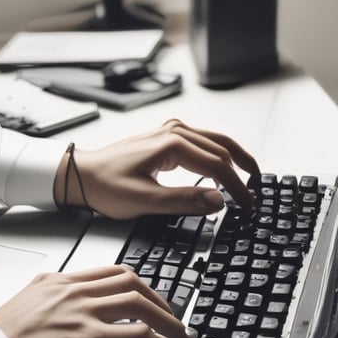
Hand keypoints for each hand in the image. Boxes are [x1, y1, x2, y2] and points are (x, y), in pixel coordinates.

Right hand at [0, 265, 188, 337]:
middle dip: (160, 301)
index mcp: (58, 282)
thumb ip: (53, 307)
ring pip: (140, 304)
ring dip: (168, 322)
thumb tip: (75, 324)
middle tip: (172, 320)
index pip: (111, 273)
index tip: (151, 300)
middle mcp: (72, 290)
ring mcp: (81, 311)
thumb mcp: (27, 309)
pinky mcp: (87, 337)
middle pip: (132, 283)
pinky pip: (138, 335)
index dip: (139, 287)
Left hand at [54, 119, 259, 219]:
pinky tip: (223, 170)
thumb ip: (183, 200)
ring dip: (234, 159)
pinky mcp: (166, 138)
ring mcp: (170, 131)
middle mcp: (174, 131)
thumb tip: (217, 200)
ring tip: (249, 179)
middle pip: (222, 148)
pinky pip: (202, 142)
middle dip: (242, 171)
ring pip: (215, 141)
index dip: (237, 188)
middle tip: (255, 193)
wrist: (82, 175)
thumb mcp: (145, 200)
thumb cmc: (106, 187)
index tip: (248, 206)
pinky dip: (218, 155)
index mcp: (172, 144)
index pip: (217, 165)